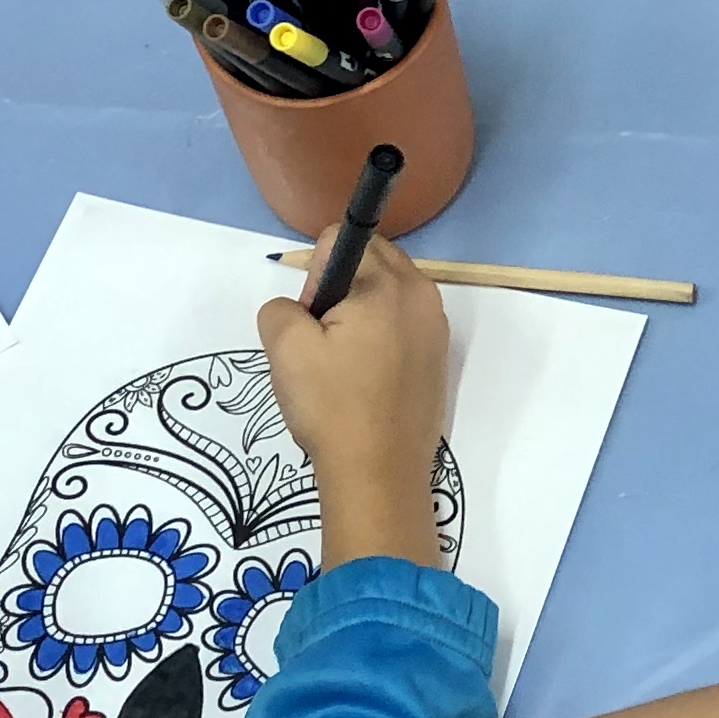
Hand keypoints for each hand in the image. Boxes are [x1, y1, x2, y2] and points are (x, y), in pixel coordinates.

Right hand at [258, 231, 453, 568]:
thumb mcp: (285, 348)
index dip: (313, 277)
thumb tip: (298, 309)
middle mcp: (423, 295)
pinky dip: (378, 340)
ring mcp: (436, 328)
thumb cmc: (332, 406)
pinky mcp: (437, 358)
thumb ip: (281, 307)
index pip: (340, 242)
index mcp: (389, 283)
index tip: (312, 321)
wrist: (379, 475)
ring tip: (341, 368)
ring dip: (357, 317)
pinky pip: (400, 326)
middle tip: (323, 345)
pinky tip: (363, 383)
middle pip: (369, 262)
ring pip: (384, 295)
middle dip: (338, 291)